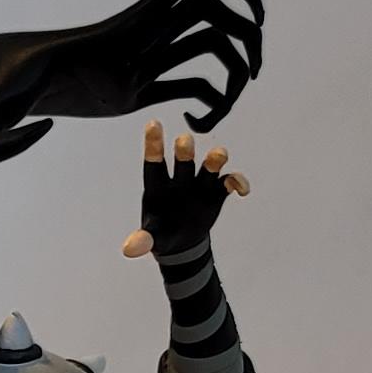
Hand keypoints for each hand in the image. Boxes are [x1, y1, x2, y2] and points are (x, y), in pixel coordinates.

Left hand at [0, 0, 264, 166]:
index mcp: (126, 33)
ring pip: (211, 51)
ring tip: (222, 110)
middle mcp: (141, 39)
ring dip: (234, 75)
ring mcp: (141, 62)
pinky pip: (190, 83)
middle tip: (253, 71)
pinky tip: (193, 123)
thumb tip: (42, 131)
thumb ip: (3, 135)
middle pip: (216, 14)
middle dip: (248, 37)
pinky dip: (208, 99)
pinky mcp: (135, 88)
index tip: (254, 17)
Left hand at [121, 117, 249, 258]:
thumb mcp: (152, 238)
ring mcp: (198, 185)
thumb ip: (143, 240)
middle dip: (184, 152)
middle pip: (183, 163)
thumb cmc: (162, 233)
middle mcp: (179, 181)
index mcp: (158, 187)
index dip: (153, 144)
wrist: (182, 243)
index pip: (154, 163)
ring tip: (218, 155)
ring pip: (207, 168)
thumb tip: (130, 248)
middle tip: (184, 140)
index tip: (153, 123)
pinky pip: (228, 183)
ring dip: (214, 161)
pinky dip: (236, 182)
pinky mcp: (215, 194)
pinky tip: (241, 189)